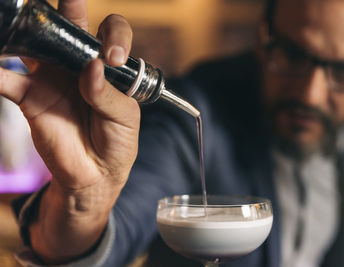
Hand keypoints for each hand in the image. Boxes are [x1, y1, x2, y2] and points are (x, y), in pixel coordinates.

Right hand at [0, 0, 139, 262]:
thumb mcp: (125, 119)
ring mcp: (52, 77)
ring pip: (36, 43)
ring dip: (27, 29)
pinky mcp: (30, 96)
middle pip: (71, 26)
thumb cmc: (117, 142)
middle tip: (69, 0)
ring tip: (19, 17)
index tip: (113, 57)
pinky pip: (7, 80)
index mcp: (108, 67)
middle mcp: (79, 65)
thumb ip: (110, 95)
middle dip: (69, 7)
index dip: (113, 36)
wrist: (94, 175)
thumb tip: (93, 67)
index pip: (111, 33)